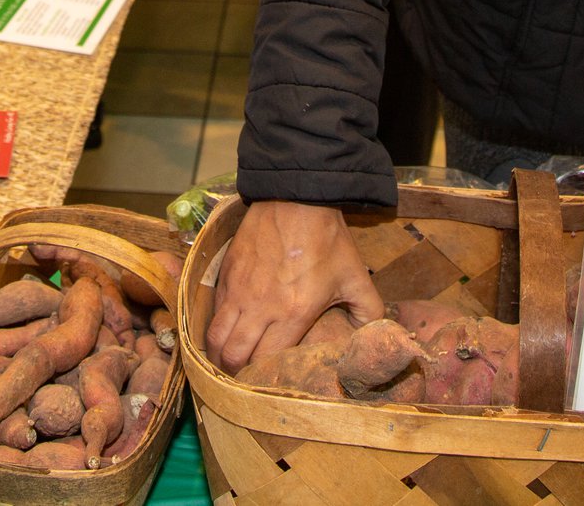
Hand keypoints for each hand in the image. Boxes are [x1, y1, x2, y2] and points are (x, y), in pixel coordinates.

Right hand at [205, 201, 383, 373]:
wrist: (296, 197)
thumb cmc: (327, 240)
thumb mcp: (357, 278)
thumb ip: (368, 314)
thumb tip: (371, 339)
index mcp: (291, 315)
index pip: (263, 363)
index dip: (261, 380)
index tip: (266, 386)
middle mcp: (258, 308)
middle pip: (231, 357)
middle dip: (234, 375)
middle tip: (242, 380)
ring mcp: (237, 291)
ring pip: (214, 338)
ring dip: (218, 355)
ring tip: (226, 363)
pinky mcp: (226, 274)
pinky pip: (213, 311)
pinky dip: (215, 327)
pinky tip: (225, 331)